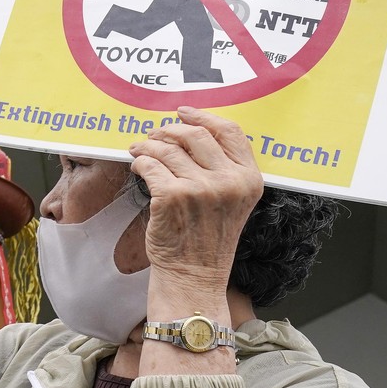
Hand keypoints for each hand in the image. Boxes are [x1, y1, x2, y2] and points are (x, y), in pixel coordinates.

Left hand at [128, 107, 263, 295]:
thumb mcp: (232, 200)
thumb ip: (222, 168)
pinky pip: (149, 164)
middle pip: (194, 134)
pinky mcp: (172, 196)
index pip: (229, 131)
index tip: (182, 112)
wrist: (194, 275)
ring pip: (166, 148)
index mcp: (249, 179)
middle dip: (168, 130)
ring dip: (148, 145)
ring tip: (140, 150)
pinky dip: (139, 162)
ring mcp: (200, 188)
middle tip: (154, 135)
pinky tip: (137, 166)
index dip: (203, 116)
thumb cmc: (207, 237)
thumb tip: (191, 129)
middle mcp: (229, 181)